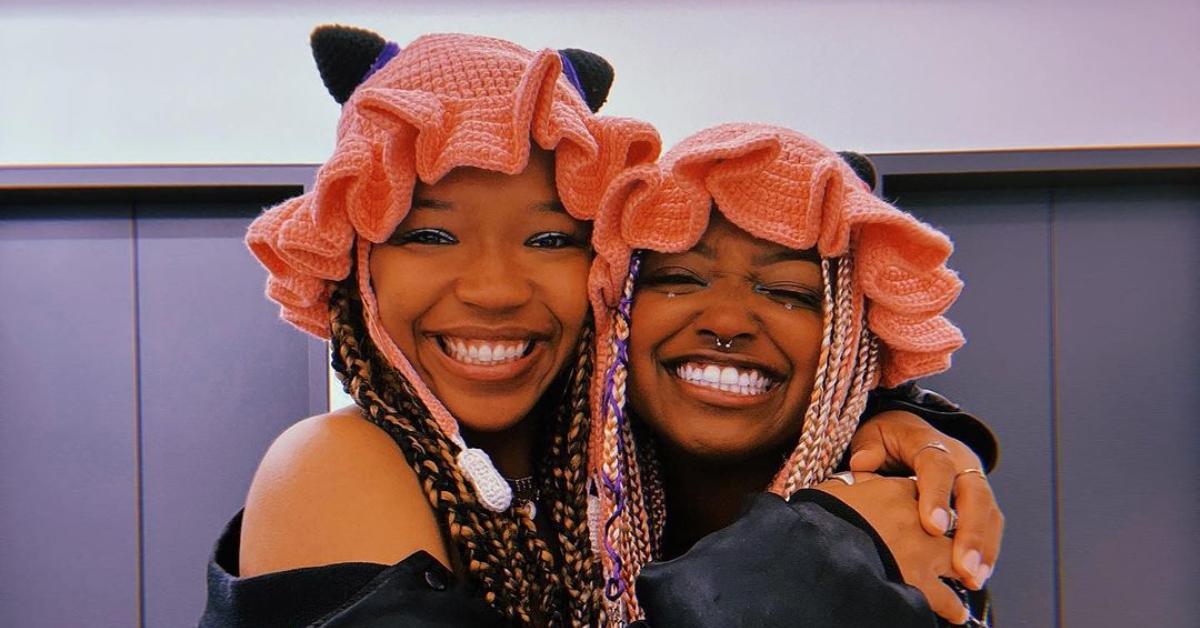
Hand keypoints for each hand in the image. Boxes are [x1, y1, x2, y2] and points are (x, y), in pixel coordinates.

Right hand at [815, 473, 967, 624]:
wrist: (819, 547)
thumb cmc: (820, 519)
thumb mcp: (834, 490)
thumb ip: (854, 484)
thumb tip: (857, 480)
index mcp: (895, 491)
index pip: (921, 490)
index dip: (923, 501)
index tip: (922, 510)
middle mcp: (917, 518)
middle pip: (949, 524)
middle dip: (954, 536)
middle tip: (954, 546)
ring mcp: (923, 551)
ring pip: (957, 561)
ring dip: (961, 572)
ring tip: (966, 581)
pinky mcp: (920, 583)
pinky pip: (947, 599)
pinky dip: (952, 607)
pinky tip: (955, 613)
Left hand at [848, 410, 1002, 589]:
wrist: (910, 431)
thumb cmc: (889, 437)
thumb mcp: (874, 434)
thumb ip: (869, 447)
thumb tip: (862, 463)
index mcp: (931, 442)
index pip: (938, 466)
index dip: (936, 496)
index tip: (933, 527)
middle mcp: (960, 460)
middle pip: (975, 494)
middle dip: (971, 532)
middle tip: (962, 566)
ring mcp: (974, 479)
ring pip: (989, 512)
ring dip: (983, 547)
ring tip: (973, 578)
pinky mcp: (980, 499)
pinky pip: (991, 523)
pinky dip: (987, 551)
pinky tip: (977, 576)